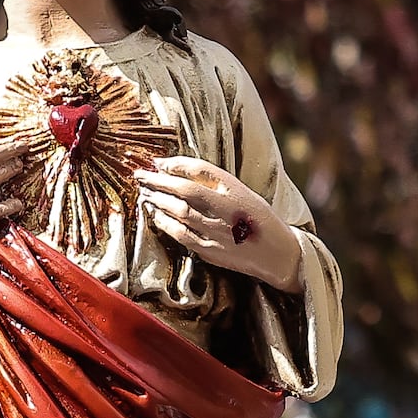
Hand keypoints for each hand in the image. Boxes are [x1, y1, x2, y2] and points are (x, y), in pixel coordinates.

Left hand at [135, 154, 302, 291]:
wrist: (277, 254)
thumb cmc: (256, 217)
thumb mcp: (240, 191)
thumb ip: (210, 179)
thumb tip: (171, 167)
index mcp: (236, 192)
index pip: (198, 172)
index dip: (174, 166)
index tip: (156, 163)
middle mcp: (227, 211)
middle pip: (184, 192)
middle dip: (158, 183)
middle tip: (140, 176)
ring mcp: (218, 233)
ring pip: (179, 213)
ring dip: (158, 201)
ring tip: (145, 193)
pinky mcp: (211, 251)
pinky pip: (181, 235)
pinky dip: (165, 224)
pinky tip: (156, 216)